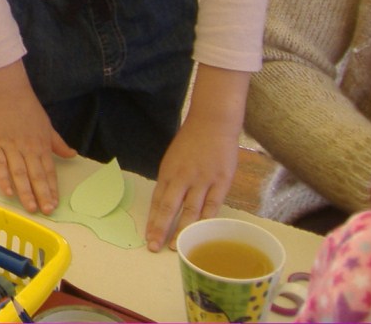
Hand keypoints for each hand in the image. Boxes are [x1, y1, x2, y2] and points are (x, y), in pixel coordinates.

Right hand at [0, 89, 74, 214]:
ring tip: (31, 208)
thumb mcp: (47, 125)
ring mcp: (10, 146)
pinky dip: (2, 178)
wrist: (6, 91)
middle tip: (46, 211)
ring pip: (19, 173)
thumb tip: (72, 155)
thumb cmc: (27, 108)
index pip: (49, 171)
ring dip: (26, 191)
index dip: (52, 189)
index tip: (54, 204)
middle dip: (42, 195)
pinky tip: (8, 192)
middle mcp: (28, 148)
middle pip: (36, 175)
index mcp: (42, 145)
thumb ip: (58, 143)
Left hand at [145, 117, 237, 251]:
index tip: (148, 237)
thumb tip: (165, 204)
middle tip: (155, 247)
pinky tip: (201, 234)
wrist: (212, 123)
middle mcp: (182, 177)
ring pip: (190, 210)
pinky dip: (206, 221)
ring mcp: (202, 180)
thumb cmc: (191, 141)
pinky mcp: (221, 181)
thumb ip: (171, 181)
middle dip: (161, 229)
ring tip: (177, 247)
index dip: (153, 220)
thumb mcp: (173, 159)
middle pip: (169, 207)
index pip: (157, 200)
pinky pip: (213, 205)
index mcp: (168, 172)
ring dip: (183, 230)